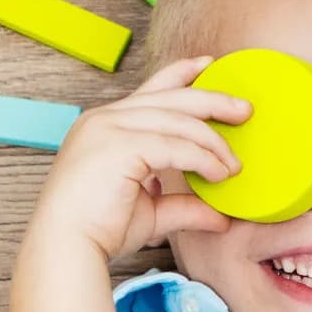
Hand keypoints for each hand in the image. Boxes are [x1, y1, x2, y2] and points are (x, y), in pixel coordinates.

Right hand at [29, 56, 251, 261]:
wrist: (66, 247)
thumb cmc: (97, 231)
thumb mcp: (150, 211)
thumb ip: (184, 205)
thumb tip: (221, 217)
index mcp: (104, 125)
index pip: (150, 90)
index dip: (181, 73)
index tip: (208, 65)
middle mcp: (104, 119)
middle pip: (171, 97)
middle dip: (212, 100)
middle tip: (245, 109)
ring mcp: (110, 128)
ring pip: (178, 121)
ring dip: (213, 142)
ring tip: (234, 164)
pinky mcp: (120, 145)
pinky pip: (175, 145)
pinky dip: (202, 159)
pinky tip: (218, 175)